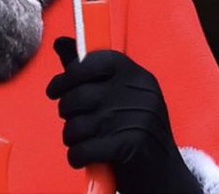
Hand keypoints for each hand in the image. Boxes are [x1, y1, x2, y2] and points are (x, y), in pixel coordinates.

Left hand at [46, 37, 201, 193]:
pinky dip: (76, 157)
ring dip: (72, 138)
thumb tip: (60, 42)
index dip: (70, 74)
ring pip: (78, 124)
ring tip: (82, 142)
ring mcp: (138, 120)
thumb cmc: (134, 133)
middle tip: (73, 121)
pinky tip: (83, 158)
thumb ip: (90, 71)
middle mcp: (141, 94)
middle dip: (67, 112)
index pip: (97, 61)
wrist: (164, 176)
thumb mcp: (120, 98)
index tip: (54, 90)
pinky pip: (83, 149)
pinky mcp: (131, 147)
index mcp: (139, 77)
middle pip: (80, 95)